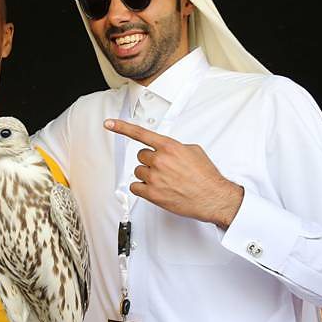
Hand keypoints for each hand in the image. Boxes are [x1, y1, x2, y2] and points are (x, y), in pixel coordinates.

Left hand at [104, 119, 242, 227]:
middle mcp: (160, 160)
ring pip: (139, 172)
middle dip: (150, 161)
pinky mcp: (152, 193)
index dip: (122, 128)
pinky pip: (136, 187)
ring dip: (148, 175)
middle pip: (141, 156)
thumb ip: (175, 147)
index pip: (140, 134)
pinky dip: (143, 189)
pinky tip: (156, 189)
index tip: (109, 124)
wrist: (212, 197)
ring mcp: (155, 177)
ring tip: (164, 181)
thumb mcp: (194, 151)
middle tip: (164, 169)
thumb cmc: (205, 177)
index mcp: (169, 147)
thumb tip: (166, 149)